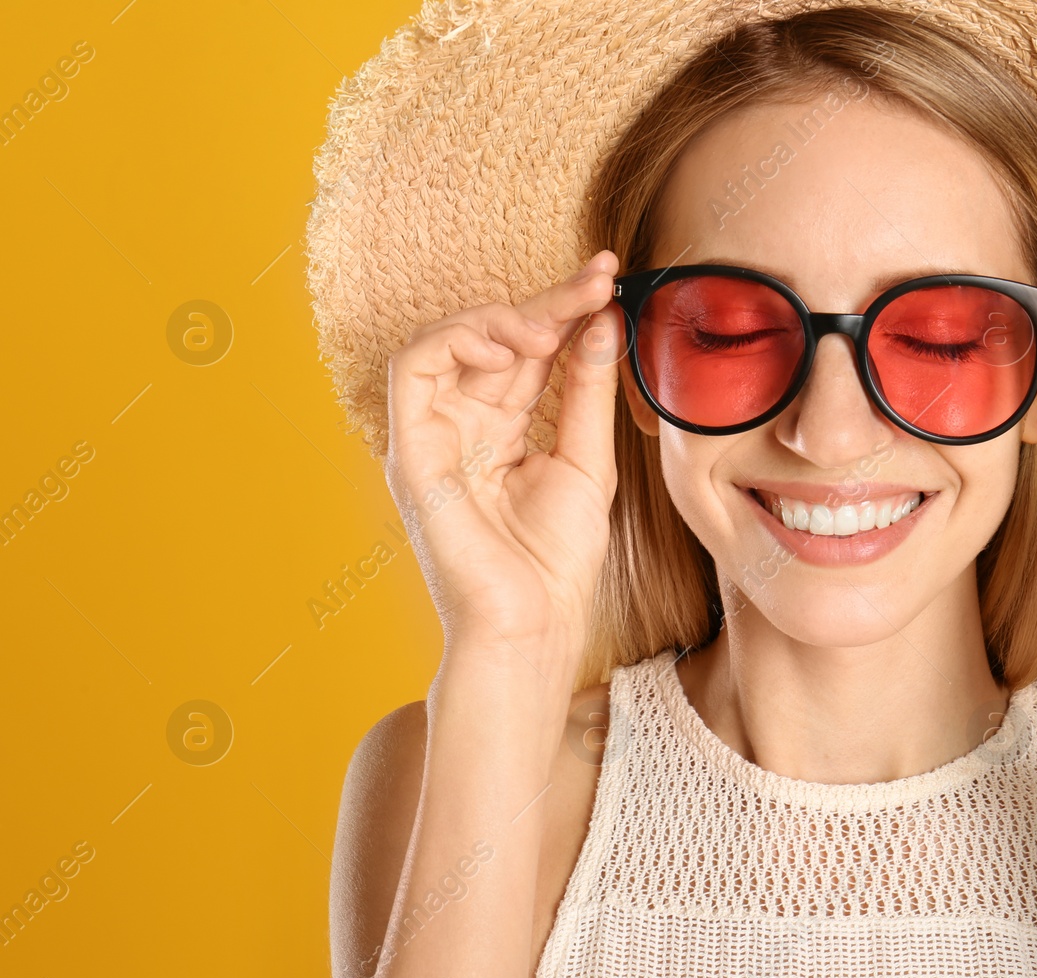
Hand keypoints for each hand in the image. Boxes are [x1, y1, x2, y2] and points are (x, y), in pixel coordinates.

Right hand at [383, 249, 623, 655]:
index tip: (609, 279)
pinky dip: (458, 337)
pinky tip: (512, 342)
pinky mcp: (410, 448)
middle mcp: (464, 425)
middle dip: (548, 301)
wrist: (532, 623)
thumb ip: (588, 391)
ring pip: (450, 340)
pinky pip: (412, 366)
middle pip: (497, 339)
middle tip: (596, 278)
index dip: (566, 310)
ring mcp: (434, 435)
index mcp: (506, 430)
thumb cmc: (557, 560)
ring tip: (552, 324)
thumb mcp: (589, 460)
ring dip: (503, 316)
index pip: (531, 352)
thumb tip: (602, 320)